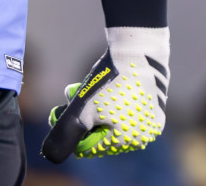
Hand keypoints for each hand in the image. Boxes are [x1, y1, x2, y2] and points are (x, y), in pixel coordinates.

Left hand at [41, 0, 169, 161]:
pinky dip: (110, 99)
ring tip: (82, 88)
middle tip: (71, 98)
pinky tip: (101, 83)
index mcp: (130, 141)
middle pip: (103, 132)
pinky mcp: (154, 100)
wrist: (136, 49)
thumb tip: (51, 156)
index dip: (73, 130)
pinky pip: (126, 107)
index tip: (64, 111)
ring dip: (94, 106)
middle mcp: (146, 134)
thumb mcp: (80, 112)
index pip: (92, 147)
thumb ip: (65, 136)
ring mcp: (152, 117)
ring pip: (112, 118)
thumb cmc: (108, 82)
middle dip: (84, 117)